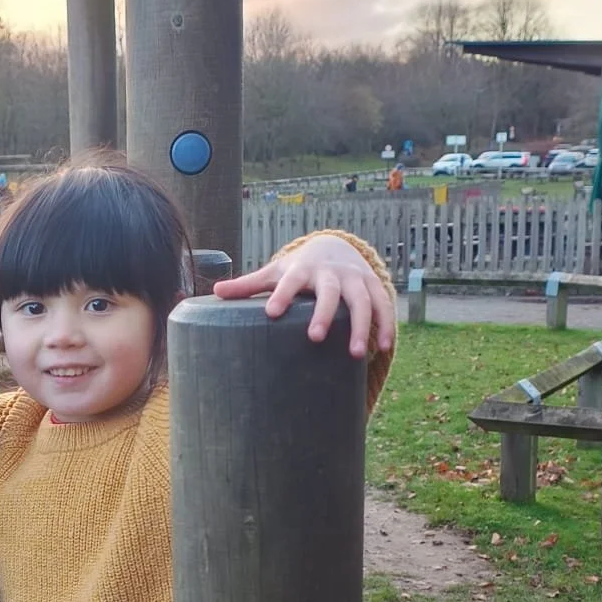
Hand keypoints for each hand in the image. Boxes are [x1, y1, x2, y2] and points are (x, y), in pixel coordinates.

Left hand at [213, 236, 394, 359]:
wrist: (336, 247)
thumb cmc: (298, 269)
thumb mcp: (275, 272)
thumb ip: (248, 285)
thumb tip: (215, 291)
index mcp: (302, 269)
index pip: (289, 281)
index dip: (282, 295)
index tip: (271, 313)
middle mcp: (330, 273)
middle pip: (329, 292)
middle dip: (324, 313)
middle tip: (315, 337)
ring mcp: (355, 279)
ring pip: (361, 301)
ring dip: (361, 326)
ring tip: (355, 354)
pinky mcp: (373, 287)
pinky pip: (383, 306)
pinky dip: (386, 325)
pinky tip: (384, 348)